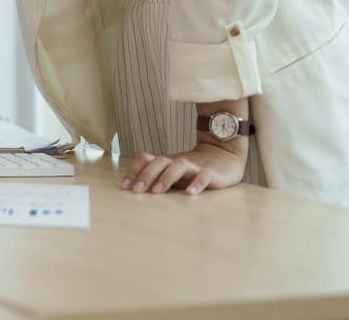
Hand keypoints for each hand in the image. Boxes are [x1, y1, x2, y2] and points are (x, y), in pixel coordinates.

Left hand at [121, 140, 246, 194]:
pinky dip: (196, 184)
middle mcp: (177, 161)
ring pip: (178, 167)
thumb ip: (155, 176)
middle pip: (159, 162)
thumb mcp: (171, 171)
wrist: (224, 154)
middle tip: (136, 190)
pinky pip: (203, 176)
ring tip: (157, 191)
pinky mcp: (211, 172)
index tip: (124, 186)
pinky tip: (190, 194)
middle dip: (145, 176)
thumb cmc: (191, 168)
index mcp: (166, 161)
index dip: (134, 171)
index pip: (145, 159)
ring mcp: (194, 165)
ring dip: (166, 178)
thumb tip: (130, 187)